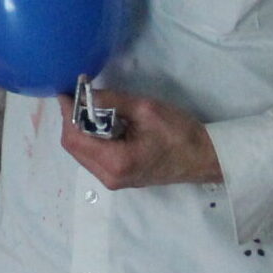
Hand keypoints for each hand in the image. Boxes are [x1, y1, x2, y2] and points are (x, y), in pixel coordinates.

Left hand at [57, 88, 222, 189]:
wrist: (205, 158)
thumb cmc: (180, 133)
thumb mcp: (145, 109)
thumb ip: (110, 101)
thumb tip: (83, 93)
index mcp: (116, 162)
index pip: (75, 138)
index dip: (67, 113)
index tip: (67, 92)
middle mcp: (109, 177)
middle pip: (74, 148)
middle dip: (72, 120)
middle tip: (78, 97)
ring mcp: (112, 181)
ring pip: (81, 153)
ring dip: (81, 130)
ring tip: (90, 107)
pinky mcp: (118, 178)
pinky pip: (93, 157)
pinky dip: (91, 139)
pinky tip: (101, 123)